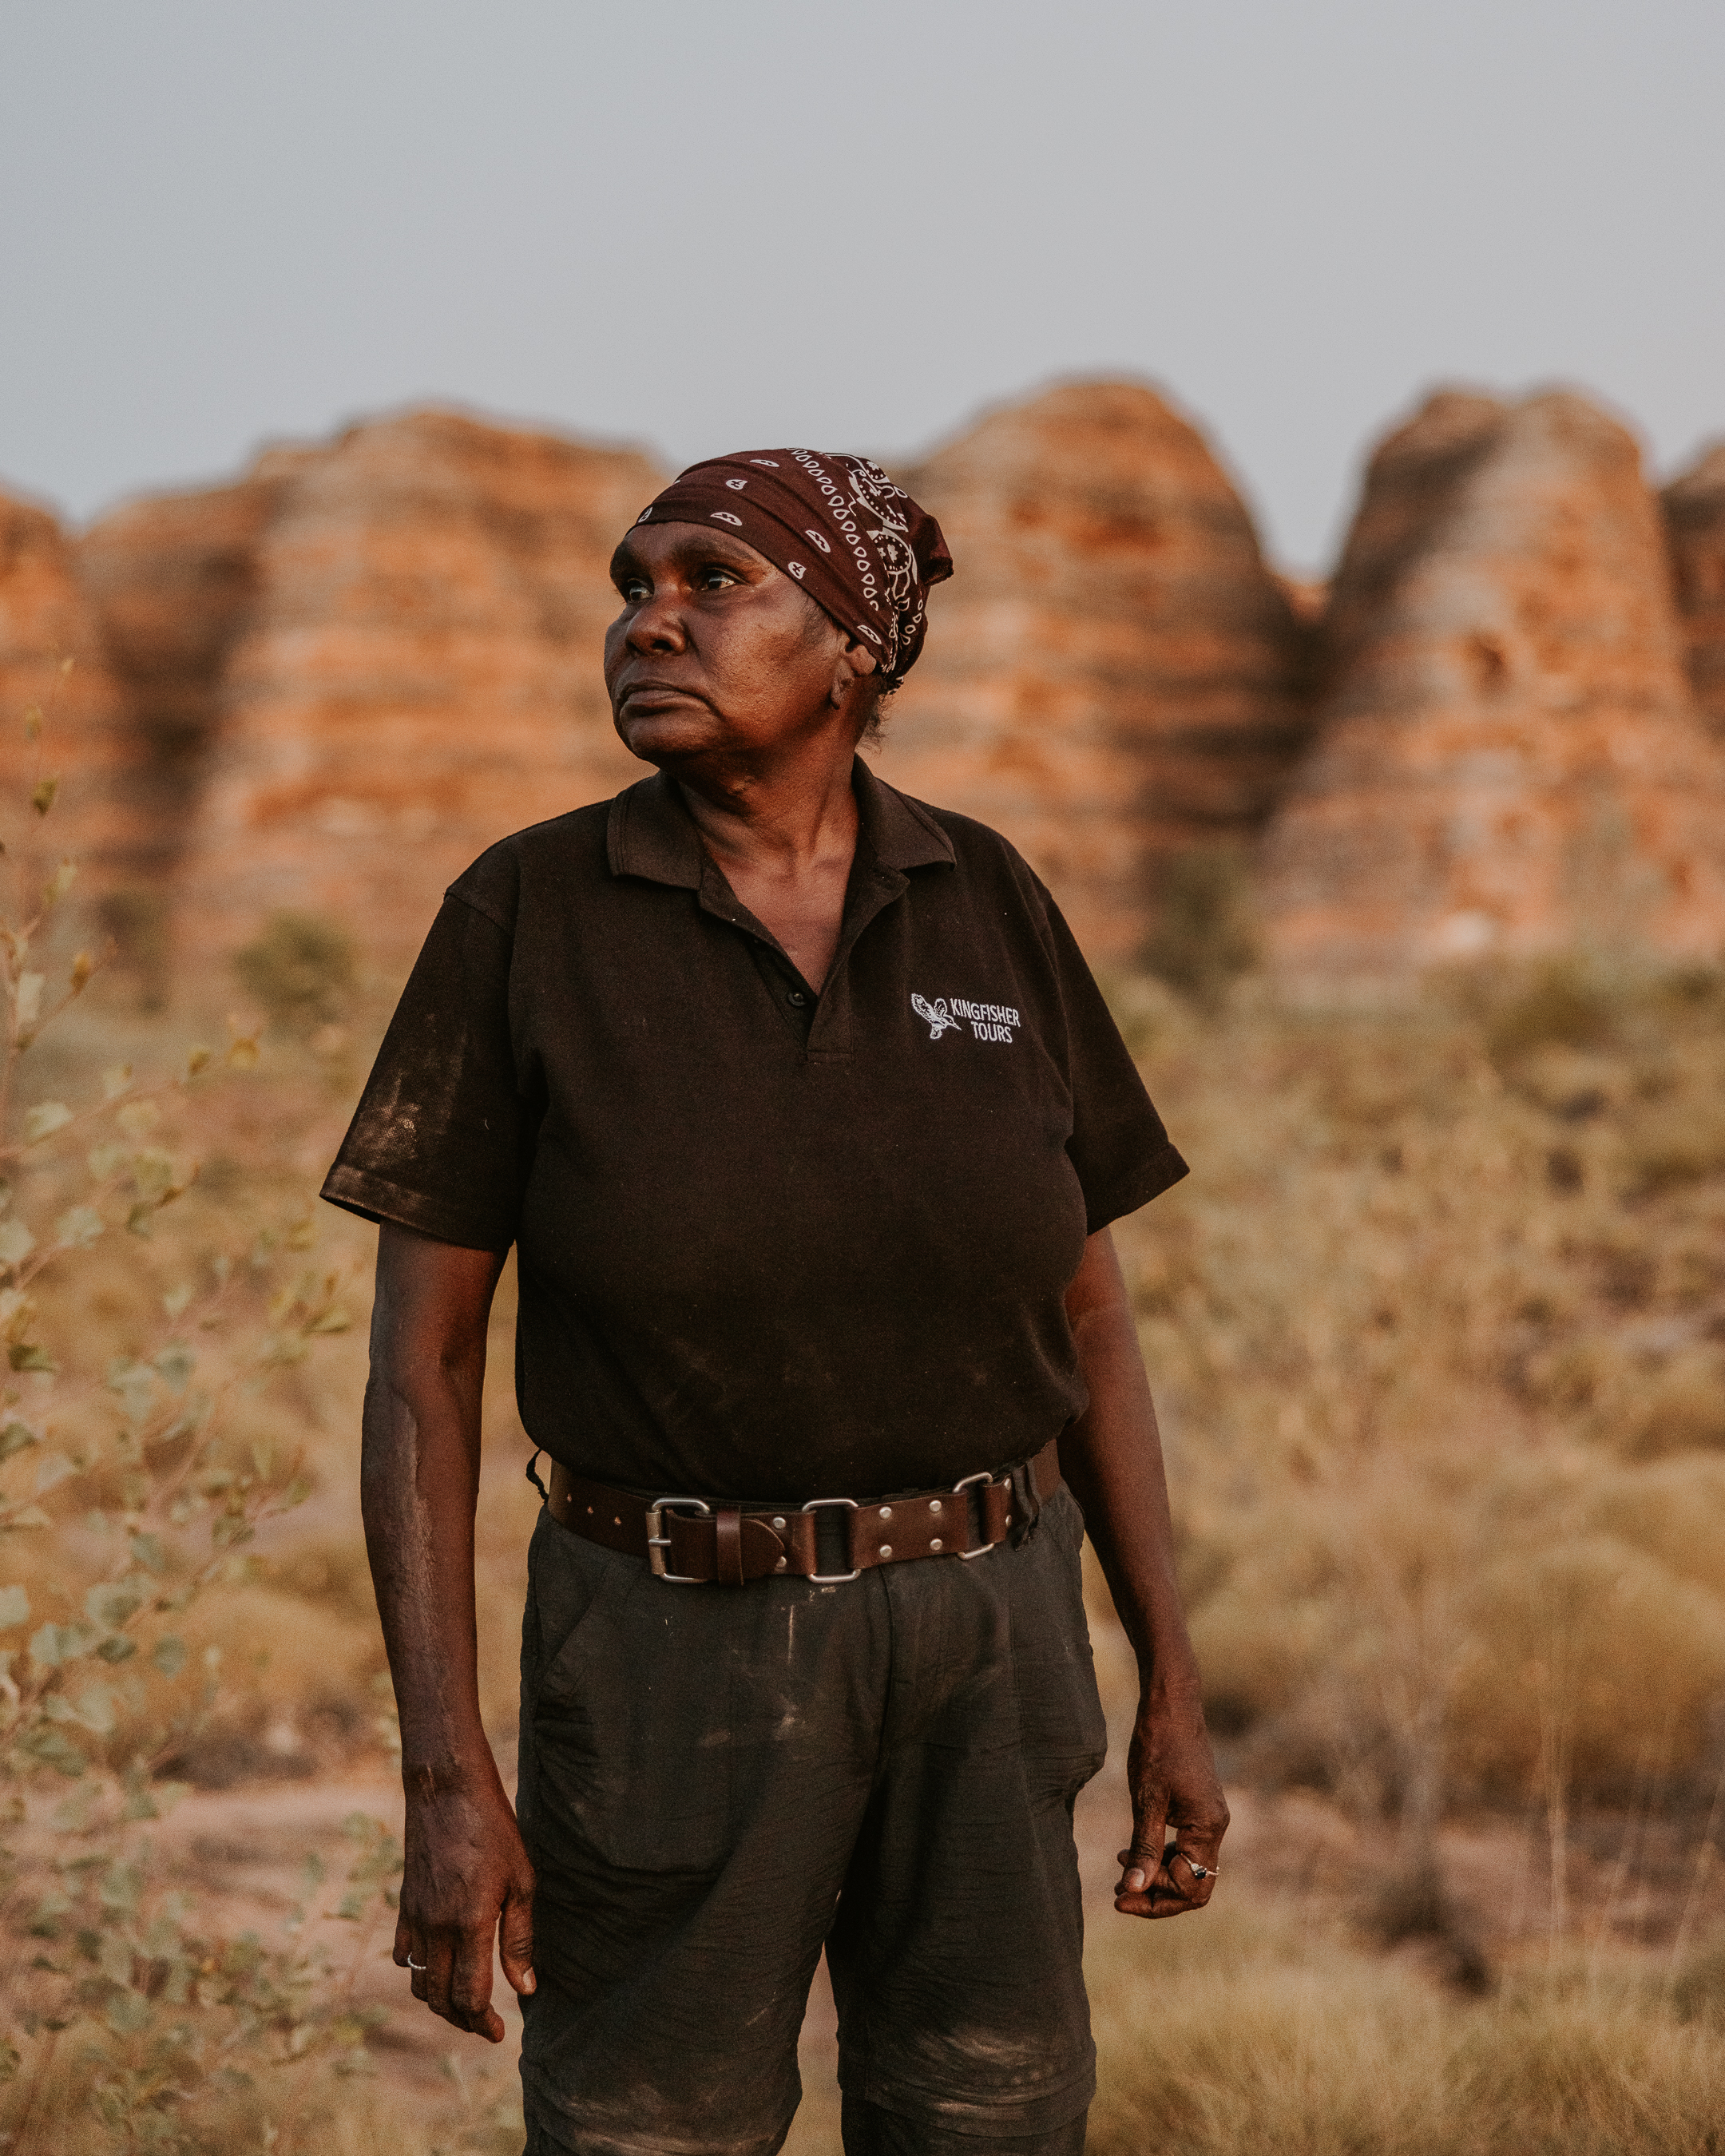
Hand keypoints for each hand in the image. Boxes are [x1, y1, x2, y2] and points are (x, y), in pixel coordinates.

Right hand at [395, 1766, 536, 2040]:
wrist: (447, 1793)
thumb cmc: (494, 1831)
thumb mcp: (520, 1881)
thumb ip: (519, 1938)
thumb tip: (525, 1988)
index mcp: (470, 1924)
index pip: (470, 1996)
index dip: (484, 2023)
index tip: (499, 2033)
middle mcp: (437, 1928)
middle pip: (442, 1999)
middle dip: (464, 2020)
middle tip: (485, 2025)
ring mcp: (416, 1918)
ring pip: (420, 1983)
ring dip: (440, 2003)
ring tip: (464, 2004)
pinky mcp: (405, 1906)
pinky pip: (404, 1956)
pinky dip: (418, 1974)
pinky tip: (438, 1970)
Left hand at [1114, 1689, 1228, 1918]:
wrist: (1171, 1705)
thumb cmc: (1158, 1746)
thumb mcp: (1146, 1800)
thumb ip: (1143, 1848)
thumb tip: (1134, 1889)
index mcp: (1207, 1828)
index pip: (1190, 1888)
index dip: (1156, 1900)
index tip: (1120, 1896)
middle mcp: (1215, 1827)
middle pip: (1194, 1885)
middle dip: (1158, 1895)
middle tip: (1119, 1894)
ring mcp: (1209, 1818)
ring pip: (1188, 1867)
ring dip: (1157, 1877)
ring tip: (1121, 1874)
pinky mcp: (1199, 1808)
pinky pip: (1185, 1847)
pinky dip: (1161, 1856)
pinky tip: (1131, 1851)